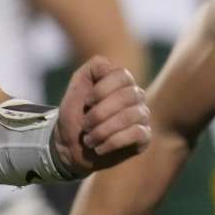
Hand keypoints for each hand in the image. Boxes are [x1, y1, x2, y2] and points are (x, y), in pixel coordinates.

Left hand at [55, 56, 150, 176]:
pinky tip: (99, 148)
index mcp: (120, 81)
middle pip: (127, 96)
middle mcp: (135, 96)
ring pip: (130, 116)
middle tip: (85, 124)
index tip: (86, 102)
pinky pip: (137, 134)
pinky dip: (112, 141)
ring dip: (103, 130)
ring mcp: (141, 116)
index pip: (122, 76)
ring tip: (89, 139)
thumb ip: (92, 69)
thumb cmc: (75, 113)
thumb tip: (108, 66)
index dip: (102, 89)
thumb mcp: (76, 87)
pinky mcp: (144, 137)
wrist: (70, 144)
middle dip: (100, 113)